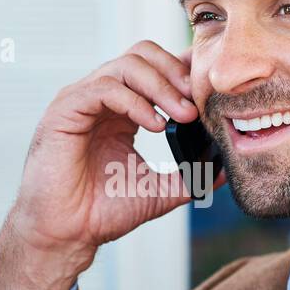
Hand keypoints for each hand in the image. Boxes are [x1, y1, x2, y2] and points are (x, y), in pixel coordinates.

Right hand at [0, 40, 215, 289]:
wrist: (68, 234)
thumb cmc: (102, 212)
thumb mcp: (158, 189)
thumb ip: (189, 175)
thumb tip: (224, 168)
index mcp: (122, 108)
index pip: (155, 67)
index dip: (184, 71)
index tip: (209, 92)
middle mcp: (101, 97)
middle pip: (143, 54)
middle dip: (176, 73)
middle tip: (198, 103)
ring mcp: (81, 100)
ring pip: (126, 65)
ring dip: (162, 87)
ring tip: (183, 116)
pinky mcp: (65, 110)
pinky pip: (104, 88)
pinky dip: (135, 102)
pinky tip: (156, 125)